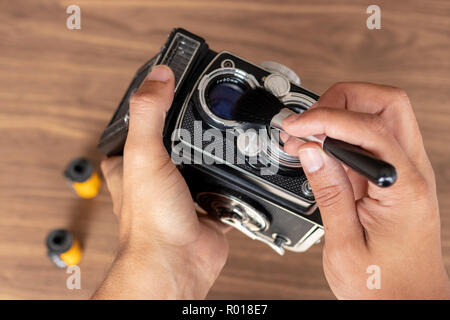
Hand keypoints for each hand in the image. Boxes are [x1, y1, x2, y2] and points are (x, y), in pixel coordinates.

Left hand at [93, 65, 228, 298]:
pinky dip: (236, 182)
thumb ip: (149, 113)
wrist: (177, 264)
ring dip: (217, 156)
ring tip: (231, 139)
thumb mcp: (143, 155)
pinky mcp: (208, 207)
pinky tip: (244, 172)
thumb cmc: (151, 223)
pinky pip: (226, 188)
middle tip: (211, 114)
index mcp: (132, 164)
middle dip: (195, 131)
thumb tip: (159, 76)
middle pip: (178, 142)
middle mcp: (157, 178)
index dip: (157, 105)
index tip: (176, 89)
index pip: (142, 124)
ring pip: (204, 164)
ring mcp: (184, 193)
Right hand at [282, 82, 449, 298]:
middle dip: (341, 100)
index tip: (295, 127)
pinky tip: (318, 150)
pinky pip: (370, 141)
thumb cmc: (384, 285)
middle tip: (307, 122)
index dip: (325, 119)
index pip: (367, 128)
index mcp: (404, 188)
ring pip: (380, 115)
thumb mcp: (345, 243)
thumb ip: (329, 191)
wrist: (408, 303)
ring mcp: (406, 173)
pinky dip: (342, 136)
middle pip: (386, 103)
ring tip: (305, 137)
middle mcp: (412, 172)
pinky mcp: (394, 179)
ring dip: (340, 116)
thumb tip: (311, 150)